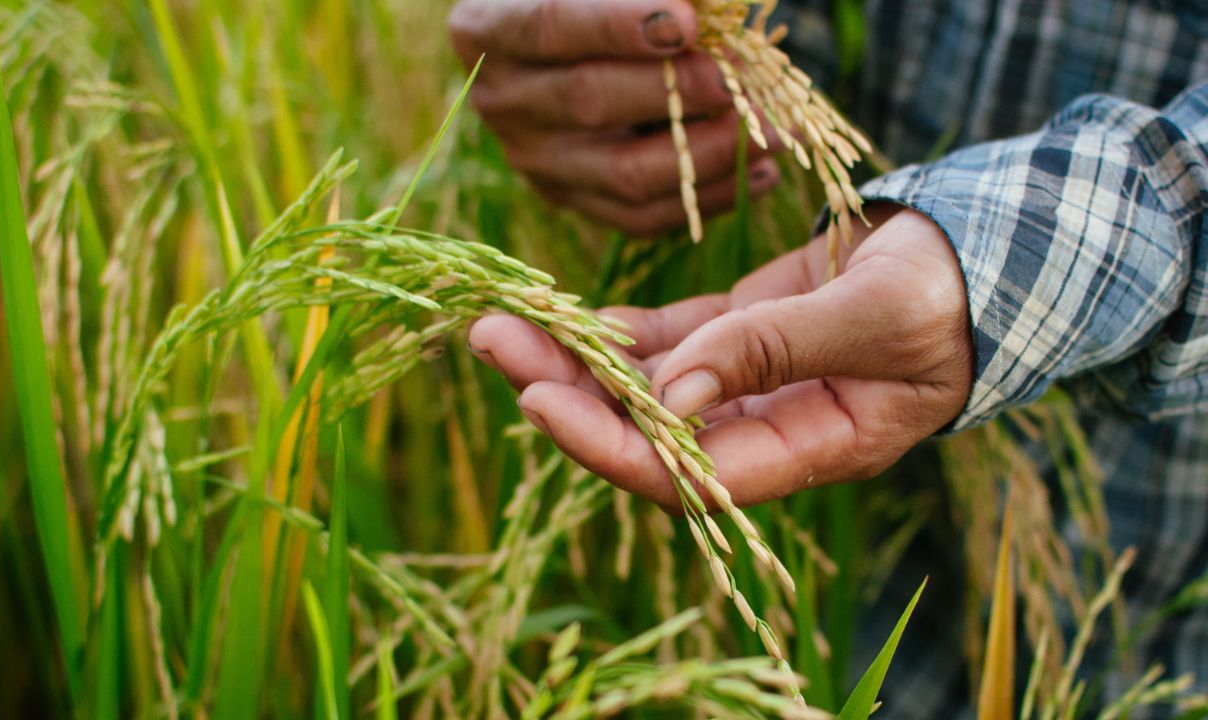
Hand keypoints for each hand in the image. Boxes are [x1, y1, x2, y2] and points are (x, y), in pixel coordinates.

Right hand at [449, 0, 780, 234]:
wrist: (562, 41)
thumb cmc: (591, 1)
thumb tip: (708, 7)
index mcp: (487, 28)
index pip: (551, 25)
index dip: (619, 26)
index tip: (688, 22)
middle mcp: (501, 100)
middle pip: (590, 102)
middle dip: (681, 92)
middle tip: (746, 80)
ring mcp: (535, 161)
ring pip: (624, 175)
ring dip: (712, 155)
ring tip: (777, 133)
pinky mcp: (573, 199)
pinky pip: (642, 216)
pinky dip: (710, 197)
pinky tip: (764, 172)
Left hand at [467, 206, 973, 510]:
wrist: (975, 254)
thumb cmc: (950, 293)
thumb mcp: (876, 318)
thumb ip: (775, 352)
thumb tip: (672, 393)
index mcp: (810, 448)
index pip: (690, 475)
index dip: (611, 445)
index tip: (539, 400)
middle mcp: (766, 429)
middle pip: (648, 430)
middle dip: (568, 392)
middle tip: (494, 341)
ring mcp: (748, 384)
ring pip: (646, 385)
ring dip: (575, 357)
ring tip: (503, 321)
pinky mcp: (740, 337)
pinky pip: (665, 344)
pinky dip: (616, 332)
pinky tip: (566, 316)